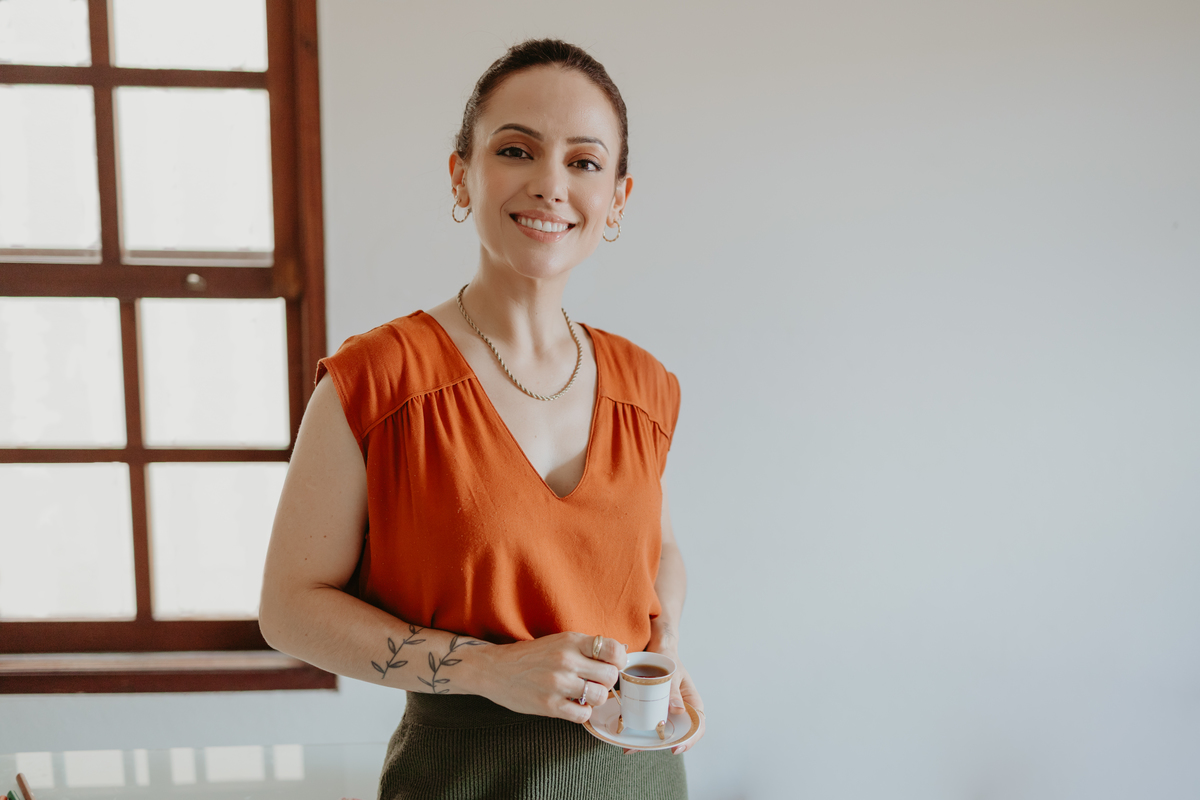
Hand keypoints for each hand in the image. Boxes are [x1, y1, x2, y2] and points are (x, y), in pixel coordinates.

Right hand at [475, 632, 626, 723]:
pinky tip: (574, 704)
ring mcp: (558, 684)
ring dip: (596, 698)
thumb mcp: (559, 641)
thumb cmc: (531, 656)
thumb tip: (618, 657)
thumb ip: (586, 648)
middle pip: (611, 675)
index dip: (619, 659)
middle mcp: (566, 660)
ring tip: (584, 694)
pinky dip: (583, 712)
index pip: (613, 649)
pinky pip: (583, 715)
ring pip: (600, 697)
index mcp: (570, 641)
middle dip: (607, 681)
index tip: (613, 664)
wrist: (495, 669)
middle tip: (596, 682)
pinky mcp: (549, 706)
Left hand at [623, 637, 704, 755]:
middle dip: (659, 746)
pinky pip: (649, 722)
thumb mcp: (673, 673)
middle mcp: (681, 710)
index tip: (676, 748)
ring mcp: (666, 711)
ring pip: (661, 731)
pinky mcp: (654, 708)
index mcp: (692, 702)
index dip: (690, 740)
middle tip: (642, 748)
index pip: (698, 726)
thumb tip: (678, 710)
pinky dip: (639, 730)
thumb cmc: (669, 659)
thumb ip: (675, 691)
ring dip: (647, 741)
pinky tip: (626, 735)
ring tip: (629, 747)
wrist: (658, 649)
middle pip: (677, 734)